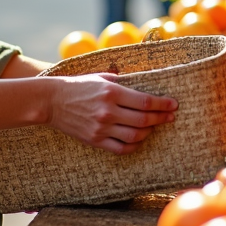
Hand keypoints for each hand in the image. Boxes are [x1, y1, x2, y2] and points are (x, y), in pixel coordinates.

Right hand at [45, 74, 177, 154]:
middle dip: (161, 118)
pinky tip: (139, 139)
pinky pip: (120, 148)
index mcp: (111, 92)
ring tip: (154, 126)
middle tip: (171, 117)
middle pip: (143, 119)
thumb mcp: (101, 77)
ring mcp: (101, 127)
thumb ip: (122, 82)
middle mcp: (108, 111)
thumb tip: (143, 85)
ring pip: (134, 136)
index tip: (173, 104)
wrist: (52, 101)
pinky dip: (134, 146)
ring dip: (149, 132)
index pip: (144, 101)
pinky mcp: (95, 140)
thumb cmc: (79, 85)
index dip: (162, 104)